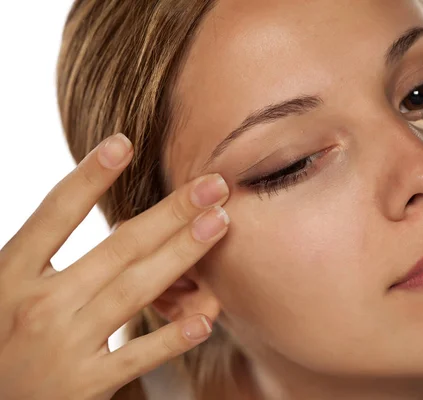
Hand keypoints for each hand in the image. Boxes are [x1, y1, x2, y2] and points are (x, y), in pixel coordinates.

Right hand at [0, 133, 229, 399]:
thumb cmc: (2, 338)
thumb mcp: (5, 289)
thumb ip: (42, 253)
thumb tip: (93, 206)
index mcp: (11, 274)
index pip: (55, 214)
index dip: (90, 176)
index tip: (125, 143)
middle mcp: (39, 305)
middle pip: (117, 247)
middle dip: (171, 212)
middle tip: (213, 185)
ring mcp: (63, 347)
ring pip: (135, 290)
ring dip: (183, 253)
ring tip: (219, 223)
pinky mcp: (84, 387)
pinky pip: (137, 358)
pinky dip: (171, 338)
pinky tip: (206, 319)